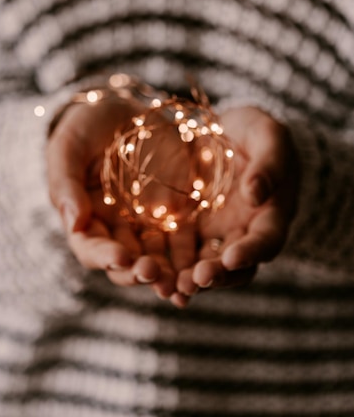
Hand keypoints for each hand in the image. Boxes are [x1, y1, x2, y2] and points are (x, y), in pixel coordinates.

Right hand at [46, 94, 195, 296]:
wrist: (124, 110)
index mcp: (86, 218)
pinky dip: (193, 257)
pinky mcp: (176, 213)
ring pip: (157, 258)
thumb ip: (66, 184)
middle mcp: (117, 229)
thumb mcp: (68, 146)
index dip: (104, 256)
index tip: (121, 257)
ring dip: (168, 273)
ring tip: (180, 282)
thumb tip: (73, 223)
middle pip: (126, 262)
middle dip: (138, 272)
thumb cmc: (86, 125)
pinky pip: (185, 241)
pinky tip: (206, 265)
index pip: (91, 248)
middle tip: (153, 274)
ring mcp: (148, 223)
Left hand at [172, 107, 299, 306]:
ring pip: (203, 267)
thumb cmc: (255, 130)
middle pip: (234, 267)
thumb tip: (256, 194)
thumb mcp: (268, 135)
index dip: (251, 252)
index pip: (267, 241)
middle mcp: (244, 234)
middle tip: (194, 280)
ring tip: (167, 286)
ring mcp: (214, 235)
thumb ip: (268, 162)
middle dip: (215, 275)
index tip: (232, 258)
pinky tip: (146, 273)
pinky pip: (176, 253)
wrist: (222, 131)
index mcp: (271, 215)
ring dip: (187, 280)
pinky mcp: (188, 230)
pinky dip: (165, 266)